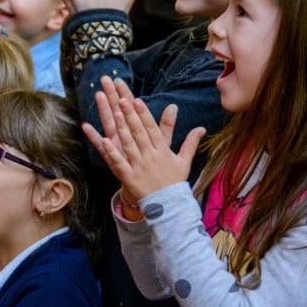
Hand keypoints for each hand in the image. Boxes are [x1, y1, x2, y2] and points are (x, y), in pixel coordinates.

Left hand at [82, 75, 203, 200]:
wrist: (168, 206)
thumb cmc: (174, 181)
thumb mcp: (184, 161)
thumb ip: (190, 142)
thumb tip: (202, 128)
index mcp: (163, 151)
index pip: (152, 129)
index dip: (144, 114)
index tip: (137, 100)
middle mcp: (151, 156)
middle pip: (139, 133)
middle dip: (131, 115)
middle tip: (122, 100)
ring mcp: (139, 166)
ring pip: (129, 144)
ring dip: (122, 128)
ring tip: (114, 114)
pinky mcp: (130, 177)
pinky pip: (119, 163)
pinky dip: (112, 152)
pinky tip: (104, 140)